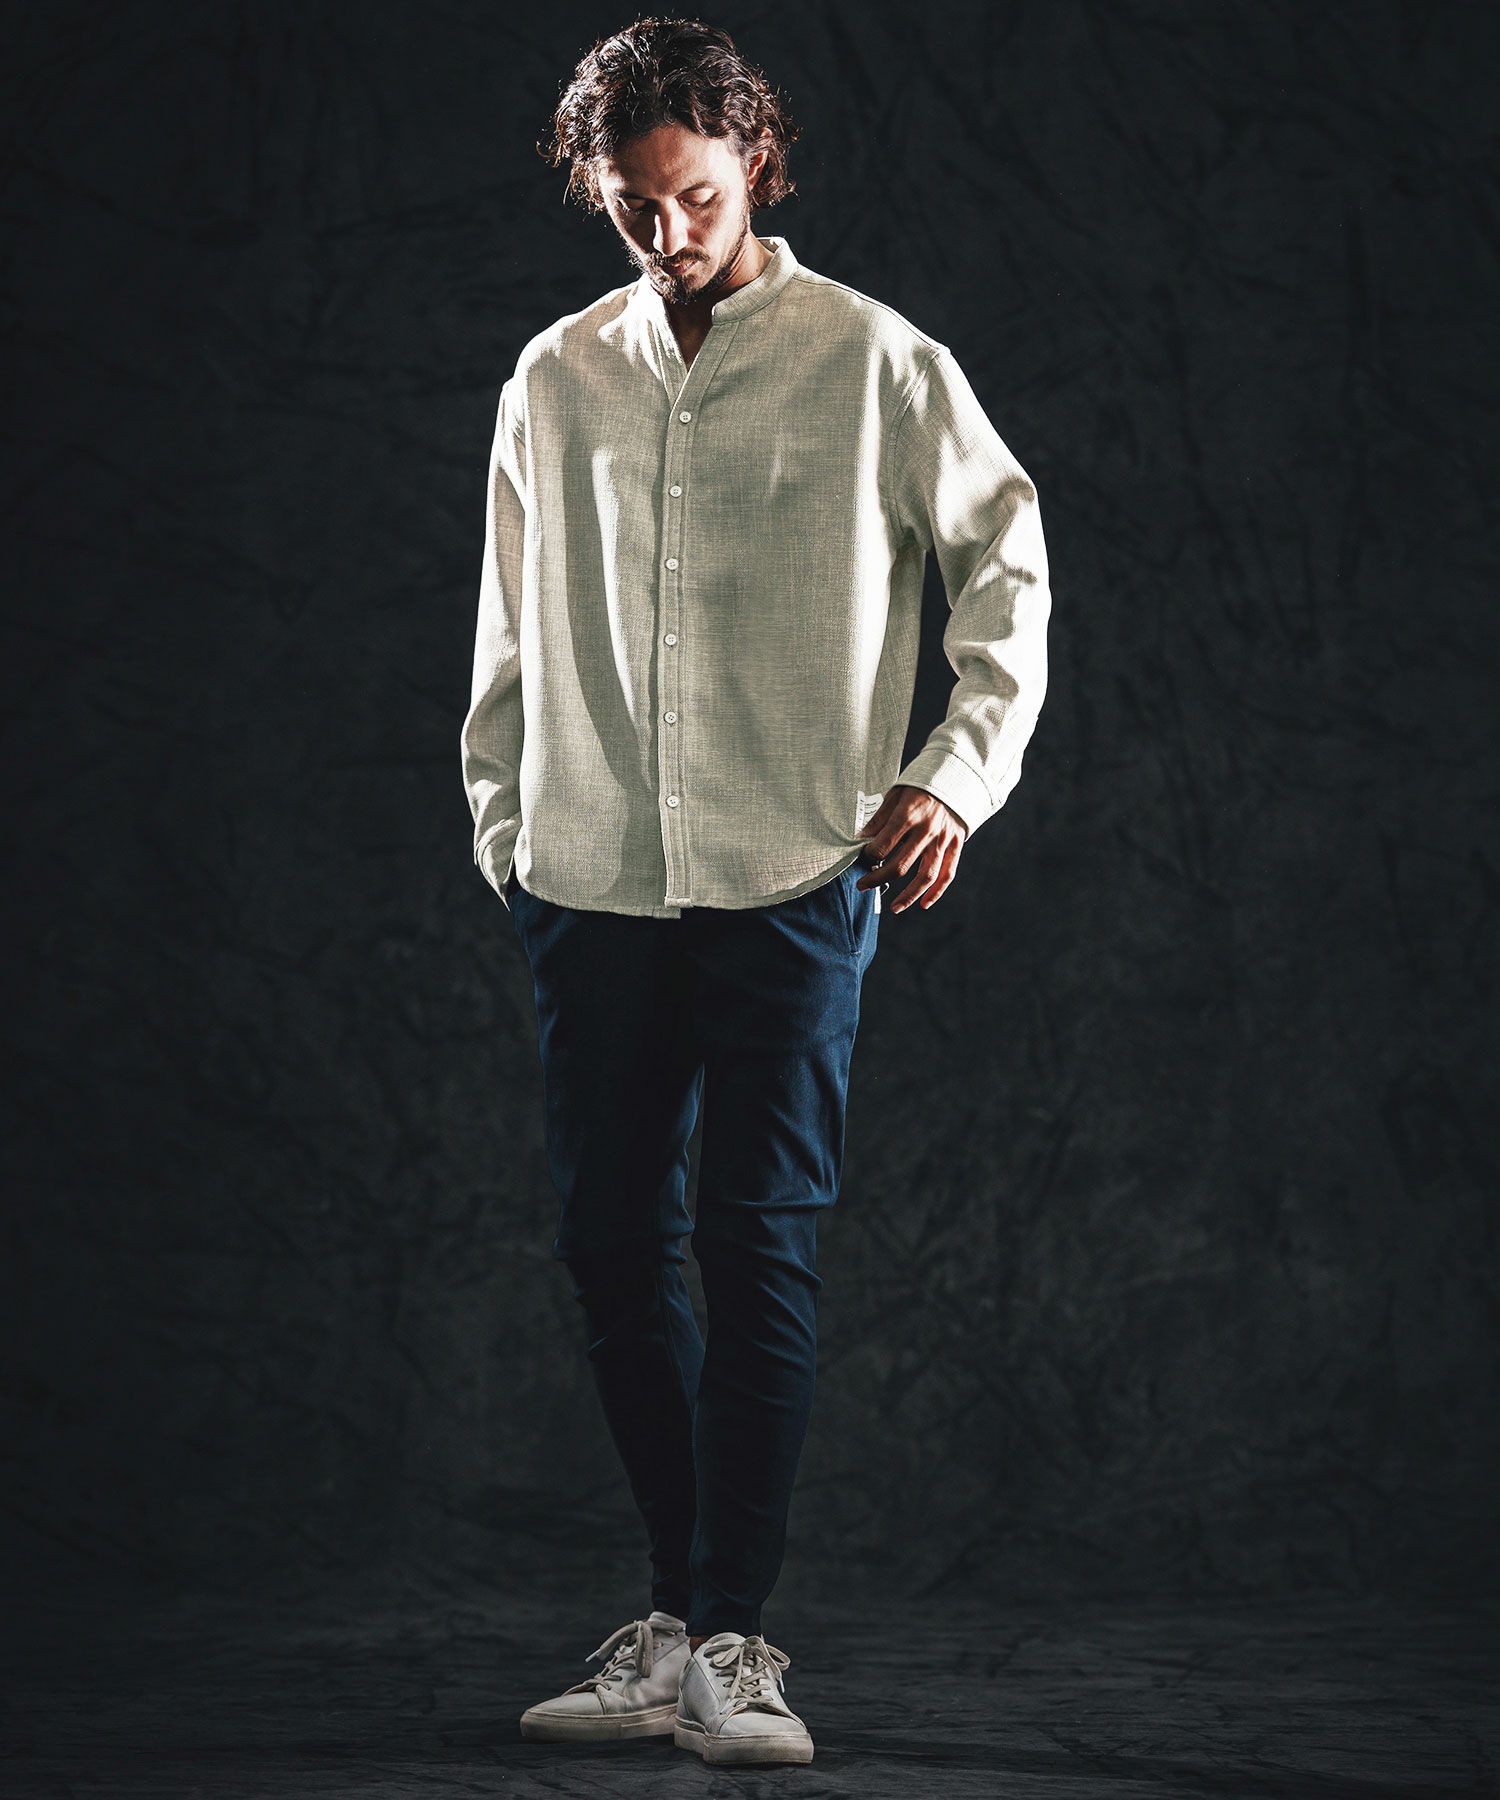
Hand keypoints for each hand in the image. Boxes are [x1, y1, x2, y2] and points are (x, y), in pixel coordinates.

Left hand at [854, 784, 968, 913]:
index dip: (867, 856)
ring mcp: (943, 840)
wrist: (958, 777)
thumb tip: (861, 838)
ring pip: (925, 876)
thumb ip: (879, 818)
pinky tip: (923, 904)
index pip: (882, 846)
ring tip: (894, 908)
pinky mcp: (955, 846)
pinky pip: (947, 874)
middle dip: (877, 879)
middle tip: (862, 885)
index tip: (861, 858)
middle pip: (900, 866)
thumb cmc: (922, 785)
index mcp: (909, 815)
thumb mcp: (896, 793)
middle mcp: (927, 831)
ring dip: (908, 896)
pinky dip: (936, 892)